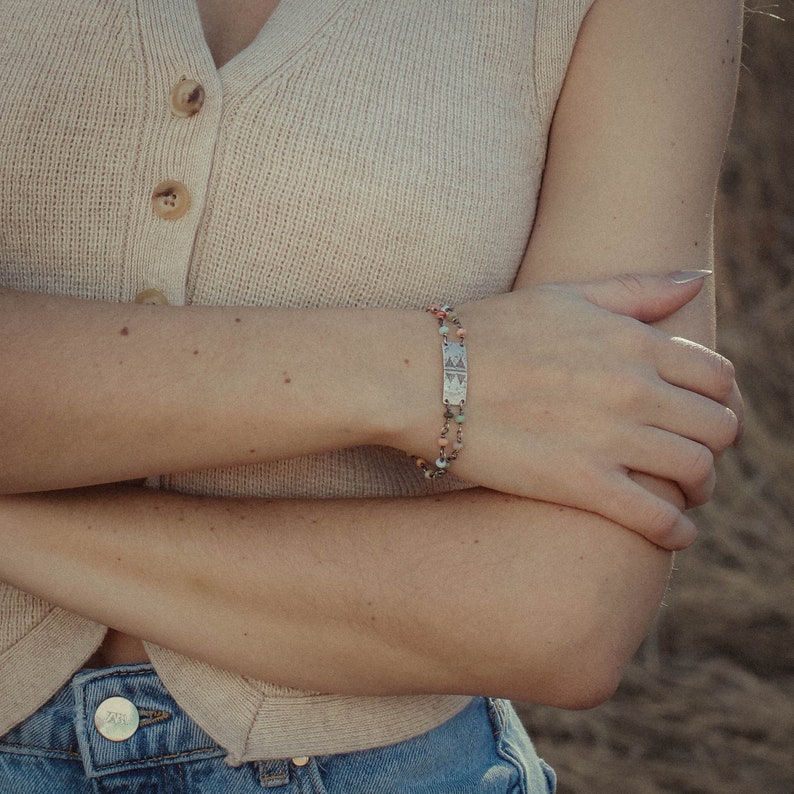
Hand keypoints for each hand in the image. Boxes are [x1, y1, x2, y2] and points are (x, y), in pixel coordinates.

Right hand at [409, 272, 739, 549]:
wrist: (427, 378)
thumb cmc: (488, 333)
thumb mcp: (564, 295)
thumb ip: (634, 290)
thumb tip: (695, 281)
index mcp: (633, 342)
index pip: (717, 377)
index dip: (719, 400)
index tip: (699, 414)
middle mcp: (634, 388)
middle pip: (718, 427)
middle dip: (714, 445)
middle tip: (693, 455)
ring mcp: (611, 438)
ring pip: (697, 472)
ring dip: (701, 488)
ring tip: (684, 494)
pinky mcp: (581, 484)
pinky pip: (657, 518)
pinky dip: (676, 530)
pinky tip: (672, 533)